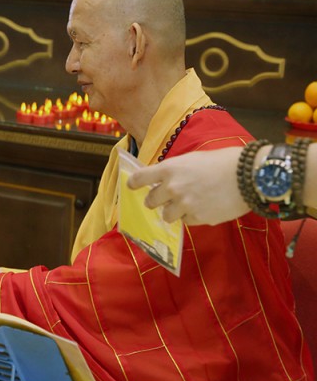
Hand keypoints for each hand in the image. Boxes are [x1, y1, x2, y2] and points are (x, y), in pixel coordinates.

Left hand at [127, 147, 249, 225]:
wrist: (249, 176)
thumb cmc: (224, 162)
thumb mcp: (193, 159)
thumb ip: (175, 171)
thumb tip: (163, 182)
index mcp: (170, 169)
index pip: (140, 178)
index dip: (134, 183)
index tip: (131, 186)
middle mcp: (172, 188)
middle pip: (150, 201)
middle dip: (156, 200)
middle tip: (165, 198)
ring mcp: (184, 205)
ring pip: (167, 215)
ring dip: (174, 211)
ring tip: (189, 203)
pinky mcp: (198, 218)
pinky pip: (187, 221)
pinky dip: (193, 216)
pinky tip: (206, 206)